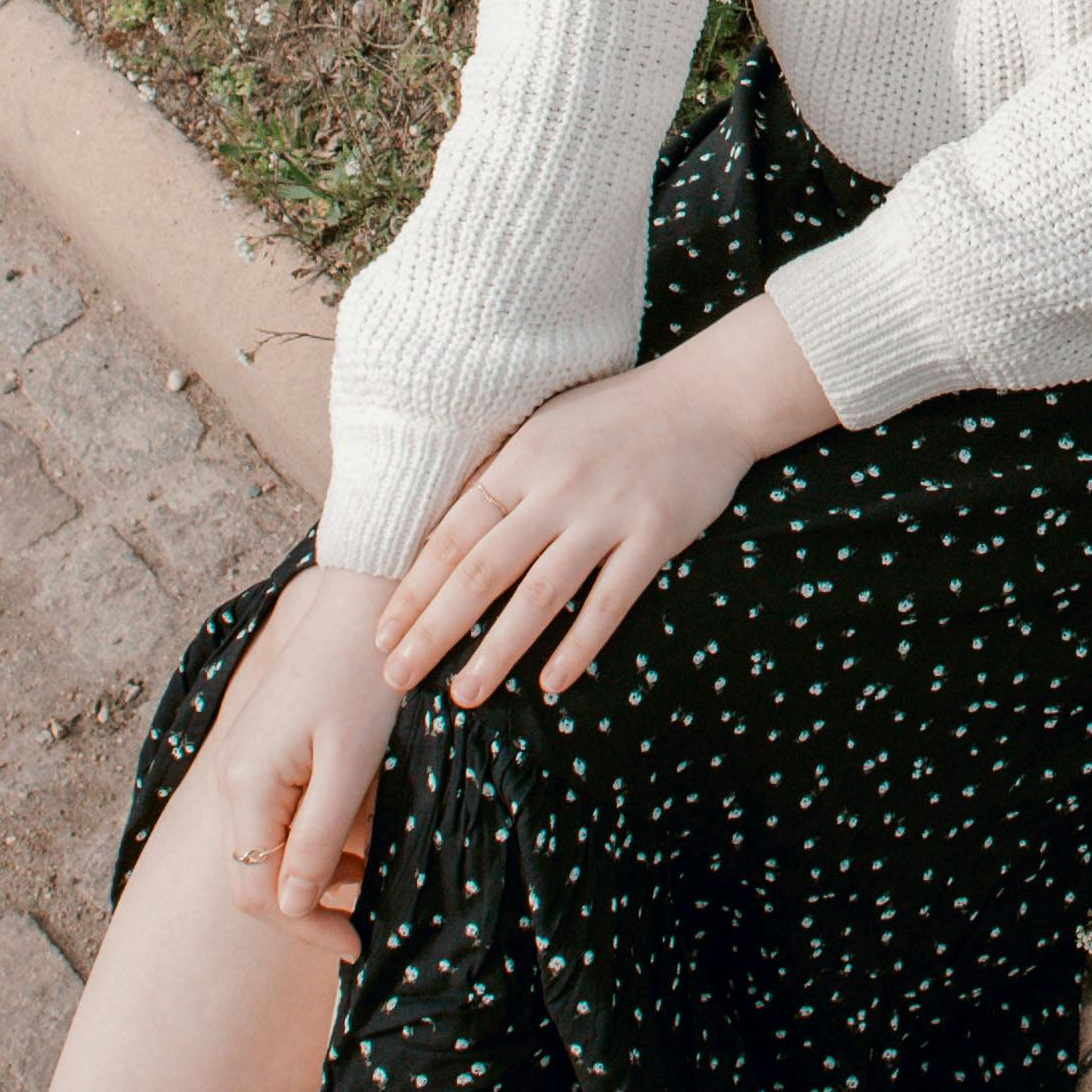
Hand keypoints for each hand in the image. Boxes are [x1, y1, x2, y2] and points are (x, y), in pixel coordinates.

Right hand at [192, 561, 404, 946]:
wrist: (364, 600)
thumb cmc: (363, 678)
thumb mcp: (352, 766)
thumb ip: (320, 839)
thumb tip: (290, 906)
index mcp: (246, 784)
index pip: (256, 890)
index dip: (303, 927)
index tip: (355, 943)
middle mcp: (232, 778)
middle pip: (255, 872)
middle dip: (312, 899)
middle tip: (368, 906)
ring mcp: (244, 763)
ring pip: (272, 844)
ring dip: (321, 861)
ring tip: (375, 842)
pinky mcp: (264, 750)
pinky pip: (283, 811)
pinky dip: (322, 826)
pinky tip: (363, 808)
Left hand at [378, 294, 839, 707]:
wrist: (709, 396)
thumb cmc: (618, 414)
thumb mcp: (546, 428)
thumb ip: (500, 479)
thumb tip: (440, 536)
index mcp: (522, 460)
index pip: (452, 535)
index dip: (414, 590)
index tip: (383, 635)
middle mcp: (558, 488)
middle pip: (482, 571)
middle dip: (434, 630)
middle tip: (397, 677)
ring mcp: (608, 513)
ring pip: (539, 595)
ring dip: (496, 650)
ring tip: (462, 695)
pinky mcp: (655, 535)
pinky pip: (610, 601)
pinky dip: (579, 645)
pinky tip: (551, 682)